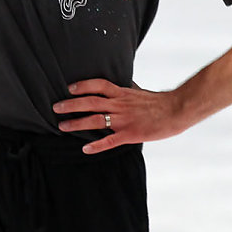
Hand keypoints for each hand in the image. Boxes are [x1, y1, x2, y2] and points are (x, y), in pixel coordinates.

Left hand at [53, 78, 182, 154]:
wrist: (175, 110)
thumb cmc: (158, 102)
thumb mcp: (140, 92)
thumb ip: (128, 89)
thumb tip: (123, 84)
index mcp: (122, 93)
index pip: (98, 85)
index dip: (82, 86)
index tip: (69, 88)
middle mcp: (120, 104)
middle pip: (91, 102)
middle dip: (71, 104)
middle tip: (56, 107)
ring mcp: (124, 120)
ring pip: (95, 120)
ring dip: (77, 123)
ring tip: (62, 126)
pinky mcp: (130, 134)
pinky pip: (110, 141)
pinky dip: (96, 145)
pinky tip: (84, 148)